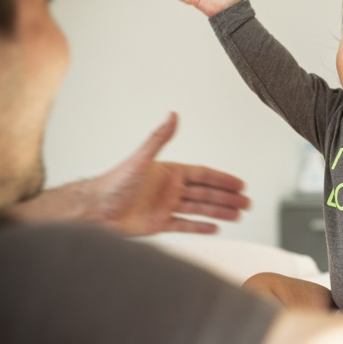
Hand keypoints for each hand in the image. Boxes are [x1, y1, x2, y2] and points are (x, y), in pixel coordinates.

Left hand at [90, 112, 250, 235]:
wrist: (95, 210)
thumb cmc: (113, 183)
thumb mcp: (141, 159)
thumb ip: (159, 138)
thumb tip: (172, 114)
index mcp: (169, 172)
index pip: (203, 175)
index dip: (222, 179)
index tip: (240, 184)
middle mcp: (170, 189)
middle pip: (206, 193)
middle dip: (227, 198)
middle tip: (247, 203)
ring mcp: (165, 207)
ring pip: (199, 210)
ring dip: (219, 212)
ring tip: (238, 216)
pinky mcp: (158, 224)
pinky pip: (184, 225)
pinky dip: (200, 227)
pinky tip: (216, 229)